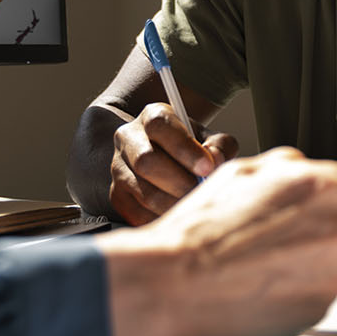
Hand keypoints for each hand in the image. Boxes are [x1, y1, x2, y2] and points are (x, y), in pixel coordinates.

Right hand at [99, 147, 336, 335]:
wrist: (173, 287)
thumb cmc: (200, 230)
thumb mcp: (241, 173)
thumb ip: (289, 166)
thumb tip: (309, 167)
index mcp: (320, 188)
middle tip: (313, 232)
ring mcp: (333, 275)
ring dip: (335, 259)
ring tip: (287, 260)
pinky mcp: (320, 309)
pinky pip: (332, 294)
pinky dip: (314, 289)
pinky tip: (275, 284)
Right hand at [108, 103, 238, 224]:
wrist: (170, 159)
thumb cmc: (193, 149)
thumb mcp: (211, 139)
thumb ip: (219, 145)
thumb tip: (215, 160)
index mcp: (152, 117)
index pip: (160, 126)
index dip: (184, 148)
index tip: (207, 167)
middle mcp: (129, 138)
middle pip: (146, 161)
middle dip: (179, 181)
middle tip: (201, 192)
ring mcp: (118, 168)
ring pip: (142, 191)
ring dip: (172, 203)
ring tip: (193, 206)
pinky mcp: (117, 195)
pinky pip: (136, 213)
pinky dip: (161, 219)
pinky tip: (178, 216)